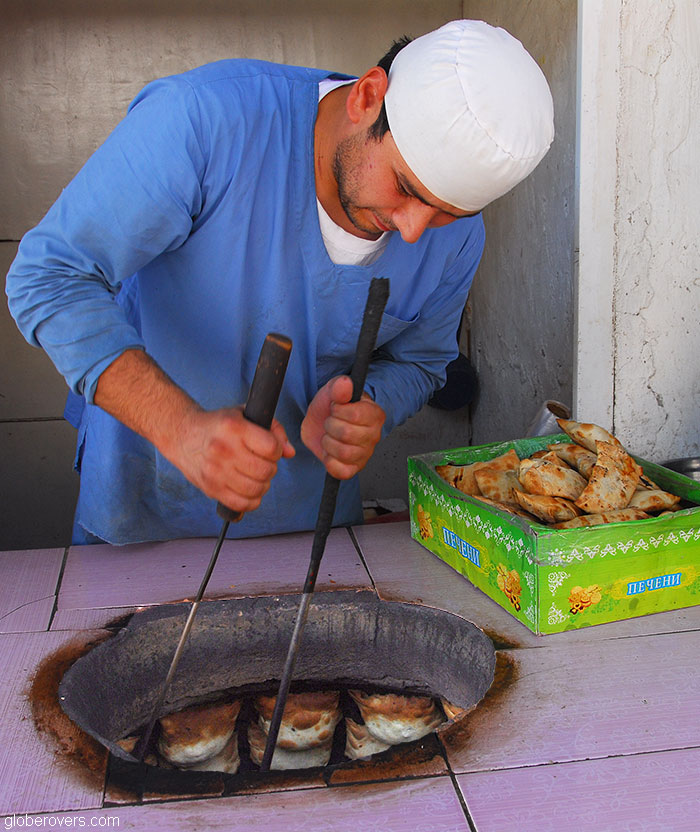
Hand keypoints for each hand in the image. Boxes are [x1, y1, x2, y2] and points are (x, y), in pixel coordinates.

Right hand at [170, 406, 295, 513]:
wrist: (182, 435)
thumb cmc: (219, 425)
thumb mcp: (246, 415)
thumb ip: (273, 430)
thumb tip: (290, 453)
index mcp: (234, 427)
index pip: (271, 447)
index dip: (277, 450)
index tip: (270, 449)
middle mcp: (223, 449)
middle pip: (266, 470)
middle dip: (270, 468)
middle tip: (262, 463)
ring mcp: (215, 471)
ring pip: (256, 489)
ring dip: (263, 485)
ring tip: (256, 476)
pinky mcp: (210, 488)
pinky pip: (242, 504)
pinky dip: (252, 501)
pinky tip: (249, 490)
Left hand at [301, 375, 384, 478]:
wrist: (319, 423)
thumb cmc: (331, 407)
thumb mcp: (333, 390)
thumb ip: (339, 387)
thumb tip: (345, 384)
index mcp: (375, 414)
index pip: (355, 415)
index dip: (338, 410)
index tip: (335, 407)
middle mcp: (374, 435)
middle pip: (347, 434)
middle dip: (330, 426)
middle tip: (331, 422)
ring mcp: (365, 454)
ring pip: (343, 453)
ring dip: (329, 443)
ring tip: (330, 436)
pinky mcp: (354, 469)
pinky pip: (341, 471)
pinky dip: (330, 462)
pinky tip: (330, 452)